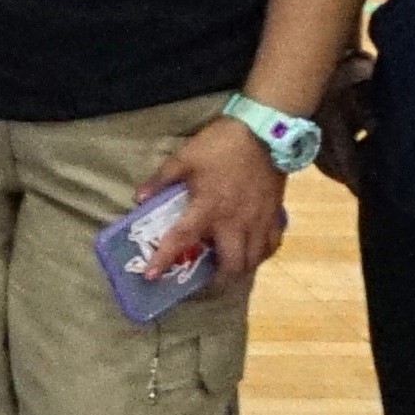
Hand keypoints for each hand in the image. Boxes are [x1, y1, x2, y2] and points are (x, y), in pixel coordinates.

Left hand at [161, 117, 292, 293]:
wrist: (266, 132)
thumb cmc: (221, 145)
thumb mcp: (184, 158)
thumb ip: (161, 180)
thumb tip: (138, 197)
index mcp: (208, 209)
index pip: (182, 240)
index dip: (164, 260)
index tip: (152, 276)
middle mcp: (236, 223)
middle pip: (231, 266)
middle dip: (217, 281)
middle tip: (203, 282)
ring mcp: (259, 221)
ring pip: (254, 260)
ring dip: (239, 270)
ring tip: (226, 269)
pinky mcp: (276, 215)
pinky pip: (272, 245)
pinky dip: (261, 254)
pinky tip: (252, 251)